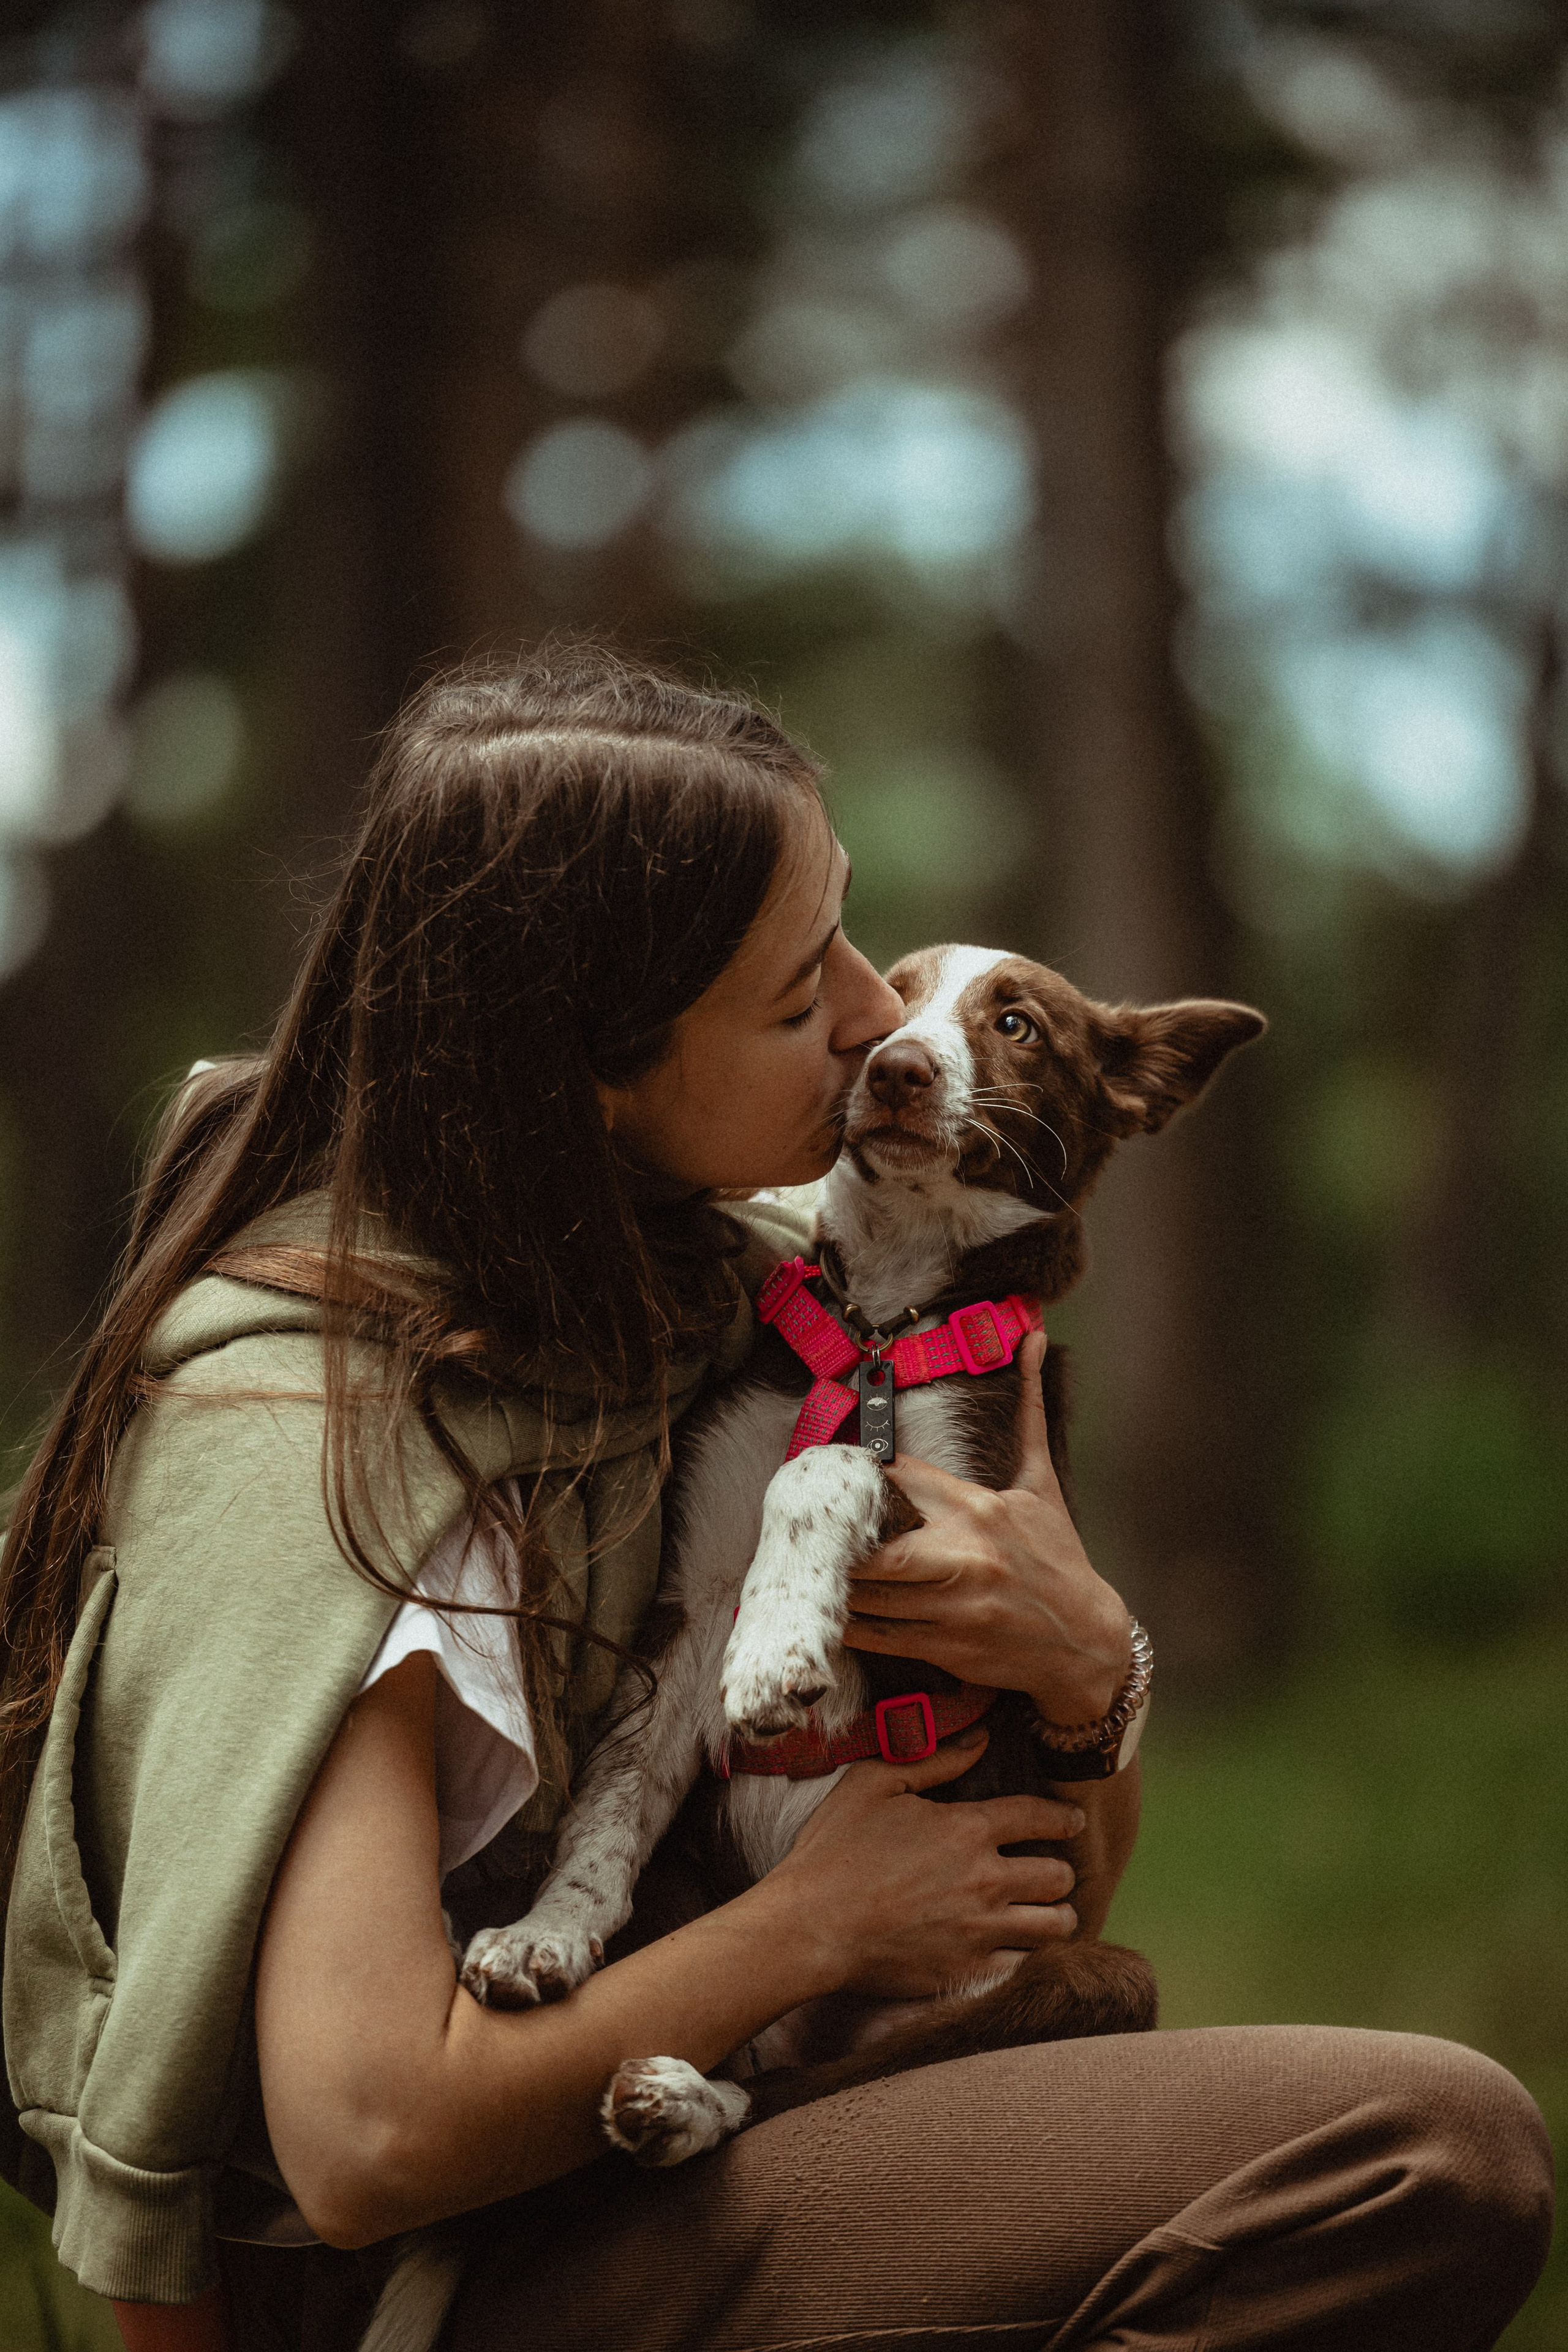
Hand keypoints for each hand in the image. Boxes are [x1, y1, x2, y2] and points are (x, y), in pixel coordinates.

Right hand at [773, 1728, 1083, 1994]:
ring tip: (1045, 1913)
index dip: (1064, 1818)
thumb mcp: (873, 1784)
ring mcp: (981, 1931)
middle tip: (1050, 1871)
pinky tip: (1016, 1948)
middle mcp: (986, 1880)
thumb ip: (933, 1759)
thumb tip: (980, 1740)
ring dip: (1055, 1915)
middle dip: (1061, 1870)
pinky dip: (1028, 1955)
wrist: (808, 1927)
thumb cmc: (833, 1850)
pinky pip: (1025, 1965)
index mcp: (968, 1829)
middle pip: (1060, 1876)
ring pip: (1056, 1925)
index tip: (1072, 1822)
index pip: (1042, 1817)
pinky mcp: (968, 1973)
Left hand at [843, 1332, 1132, 1723]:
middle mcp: (964, 1557)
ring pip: (869, 1595)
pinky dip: (847, 1623)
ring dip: (833, 1583)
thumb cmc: (1059, 1556)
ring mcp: (954, 1608)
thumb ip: (1029, 1411)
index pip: (901, 1479)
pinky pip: (878, 1636)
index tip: (830, 1471)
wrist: (1088, 1641)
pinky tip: (830, 1609)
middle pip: (876, 1548)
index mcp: (979, 1509)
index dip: (859, 1474)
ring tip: (805, 1568)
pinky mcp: (947, 1647)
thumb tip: (1035, 1336)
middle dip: (837, 1542)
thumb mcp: (1041, 1483)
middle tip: (805, 1530)